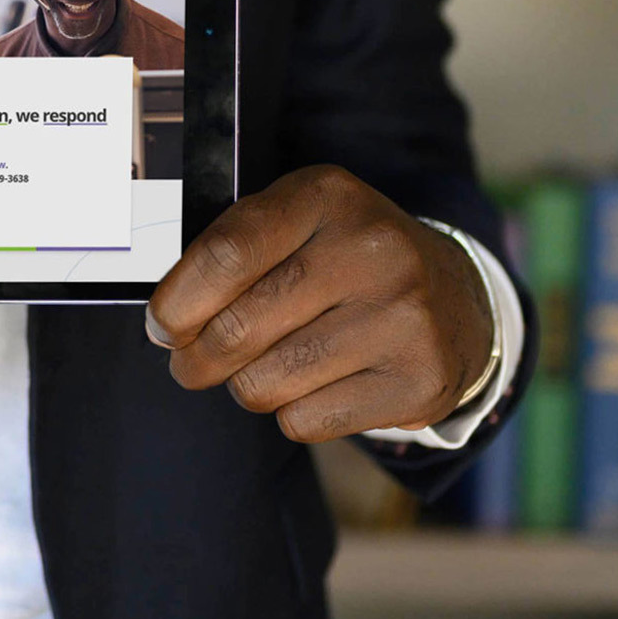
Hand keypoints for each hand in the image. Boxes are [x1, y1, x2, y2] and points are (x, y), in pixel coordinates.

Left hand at [145, 165, 492, 442]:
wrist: (456, 298)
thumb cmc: (345, 260)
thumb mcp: (296, 224)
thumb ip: (230, 256)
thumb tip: (167, 325)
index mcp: (326, 196)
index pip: (225, 255)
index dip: (176, 303)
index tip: (162, 326)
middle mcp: (371, 250)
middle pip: (237, 329)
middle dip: (196, 359)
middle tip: (191, 363)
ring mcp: (402, 317)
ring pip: (266, 384)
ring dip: (245, 387)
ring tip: (261, 370)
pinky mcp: (418, 380)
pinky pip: (307, 422)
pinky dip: (292, 413)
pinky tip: (315, 386)